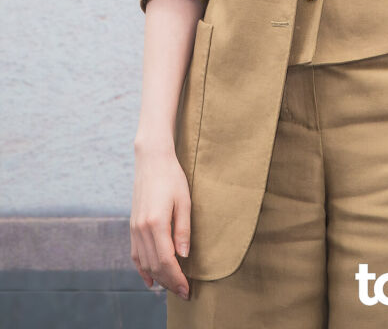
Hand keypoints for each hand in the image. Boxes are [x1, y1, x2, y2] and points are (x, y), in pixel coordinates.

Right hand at [130, 142, 191, 299]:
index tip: (187, 289)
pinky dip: (142, 269)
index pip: (167, 260)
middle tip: (183, 293)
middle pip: (155, 266)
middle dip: (169, 282)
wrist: (151, 161)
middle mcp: (141, 229)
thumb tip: (184, 256)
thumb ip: (183, 230)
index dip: (177, 278)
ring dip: (158, 278)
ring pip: (144, 263)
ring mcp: (134, 228)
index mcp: (156, 223)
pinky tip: (151, 279)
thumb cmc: (172, 178)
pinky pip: (135, 254)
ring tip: (172, 287)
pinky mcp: (132, 226)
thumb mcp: (184, 201)